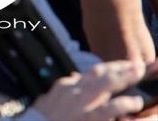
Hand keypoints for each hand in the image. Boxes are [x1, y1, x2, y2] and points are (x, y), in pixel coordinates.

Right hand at [28, 58, 151, 120]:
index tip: (123, 66)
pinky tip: (135, 102)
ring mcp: (81, 102)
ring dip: (123, 77)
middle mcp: (74, 90)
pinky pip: (109, 108)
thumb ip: (65, 90)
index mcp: (66, 86)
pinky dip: (124, 104)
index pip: (91, 73)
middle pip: (100, 74)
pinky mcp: (88, 116)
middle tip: (136, 64)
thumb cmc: (42, 118)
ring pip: (105, 84)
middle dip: (119, 68)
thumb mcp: (49, 101)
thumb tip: (74, 77)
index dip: (110, 68)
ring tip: (138, 73)